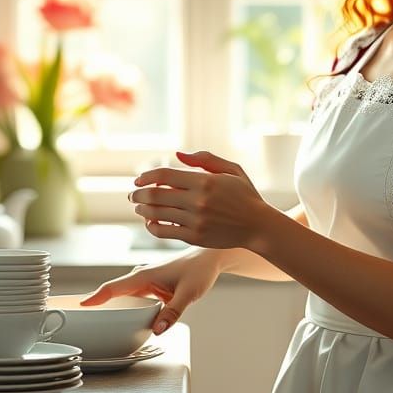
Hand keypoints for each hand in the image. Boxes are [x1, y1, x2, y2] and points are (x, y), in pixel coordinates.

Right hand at [79, 248, 219, 334]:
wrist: (209, 258)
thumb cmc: (199, 270)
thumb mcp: (189, 293)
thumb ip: (173, 312)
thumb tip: (158, 330)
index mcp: (144, 275)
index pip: (113, 287)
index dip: (95, 298)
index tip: (79, 307)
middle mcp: (141, 277)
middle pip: (114, 293)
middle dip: (98, 304)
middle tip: (81, 320)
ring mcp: (146, 281)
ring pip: (123, 296)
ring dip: (112, 306)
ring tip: (97, 322)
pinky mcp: (152, 287)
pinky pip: (133, 298)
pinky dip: (126, 307)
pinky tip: (125, 319)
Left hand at [129, 150, 271, 249]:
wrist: (259, 226)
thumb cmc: (245, 194)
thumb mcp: (232, 170)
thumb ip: (205, 159)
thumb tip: (177, 155)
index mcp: (205, 181)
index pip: (164, 176)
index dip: (146, 177)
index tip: (138, 180)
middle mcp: (198, 201)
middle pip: (155, 196)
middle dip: (138, 195)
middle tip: (133, 195)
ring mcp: (195, 221)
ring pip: (156, 214)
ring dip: (142, 210)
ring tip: (139, 208)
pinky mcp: (195, 237)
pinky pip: (164, 232)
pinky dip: (152, 226)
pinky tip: (150, 222)